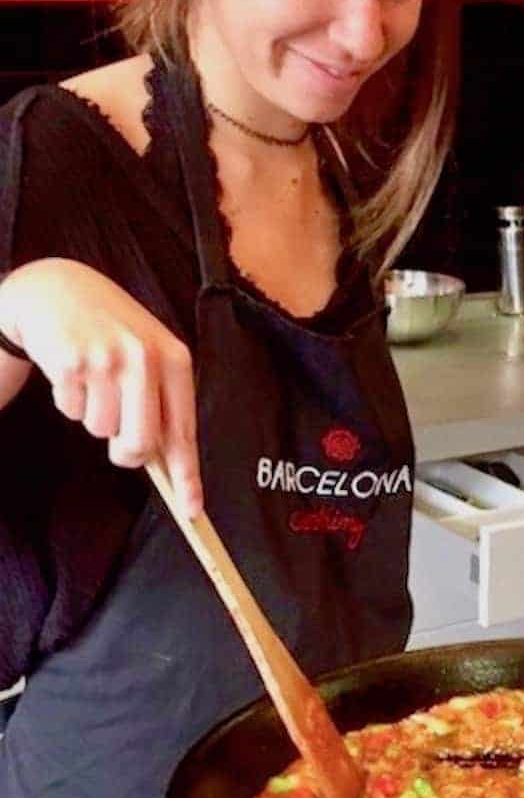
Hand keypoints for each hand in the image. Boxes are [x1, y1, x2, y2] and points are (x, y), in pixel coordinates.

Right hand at [0, 258, 202, 517]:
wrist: (58, 288)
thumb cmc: (110, 329)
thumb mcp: (147, 352)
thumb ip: (160, 401)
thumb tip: (166, 462)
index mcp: (174, 359)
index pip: (184, 430)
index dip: (188, 475)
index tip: (192, 510)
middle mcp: (145, 358)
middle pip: (140, 444)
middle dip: (126, 452)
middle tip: (117, 436)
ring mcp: (107, 360)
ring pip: (101, 431)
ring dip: (93, 415)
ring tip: (92, 379)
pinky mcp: (71, 363)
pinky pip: (72, 411)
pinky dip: (70, 400)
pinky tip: (72, 370)